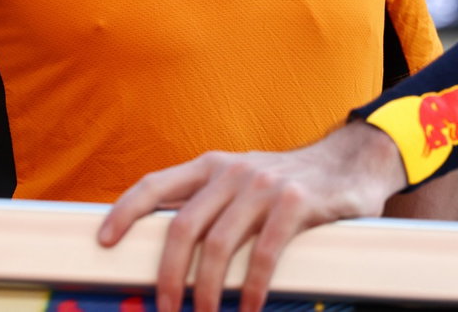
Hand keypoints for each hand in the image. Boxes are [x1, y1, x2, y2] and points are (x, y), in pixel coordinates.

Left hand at [98, 122, 407, 311]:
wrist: (354, 161)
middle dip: (168, 276)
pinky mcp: (297, 204)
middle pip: (182, 228)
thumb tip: (167, 249)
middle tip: (167, 308)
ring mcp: (265, 186)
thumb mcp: (245, 179)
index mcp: (214, 166)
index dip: (124, 211)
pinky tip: (249, 307)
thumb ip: (211, 203)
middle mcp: (234, 172)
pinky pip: (263, 253)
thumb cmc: (290, 182)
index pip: (155, 184)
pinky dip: (251, 287)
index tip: (103, 242)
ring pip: (217, 245)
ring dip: (207, 290)